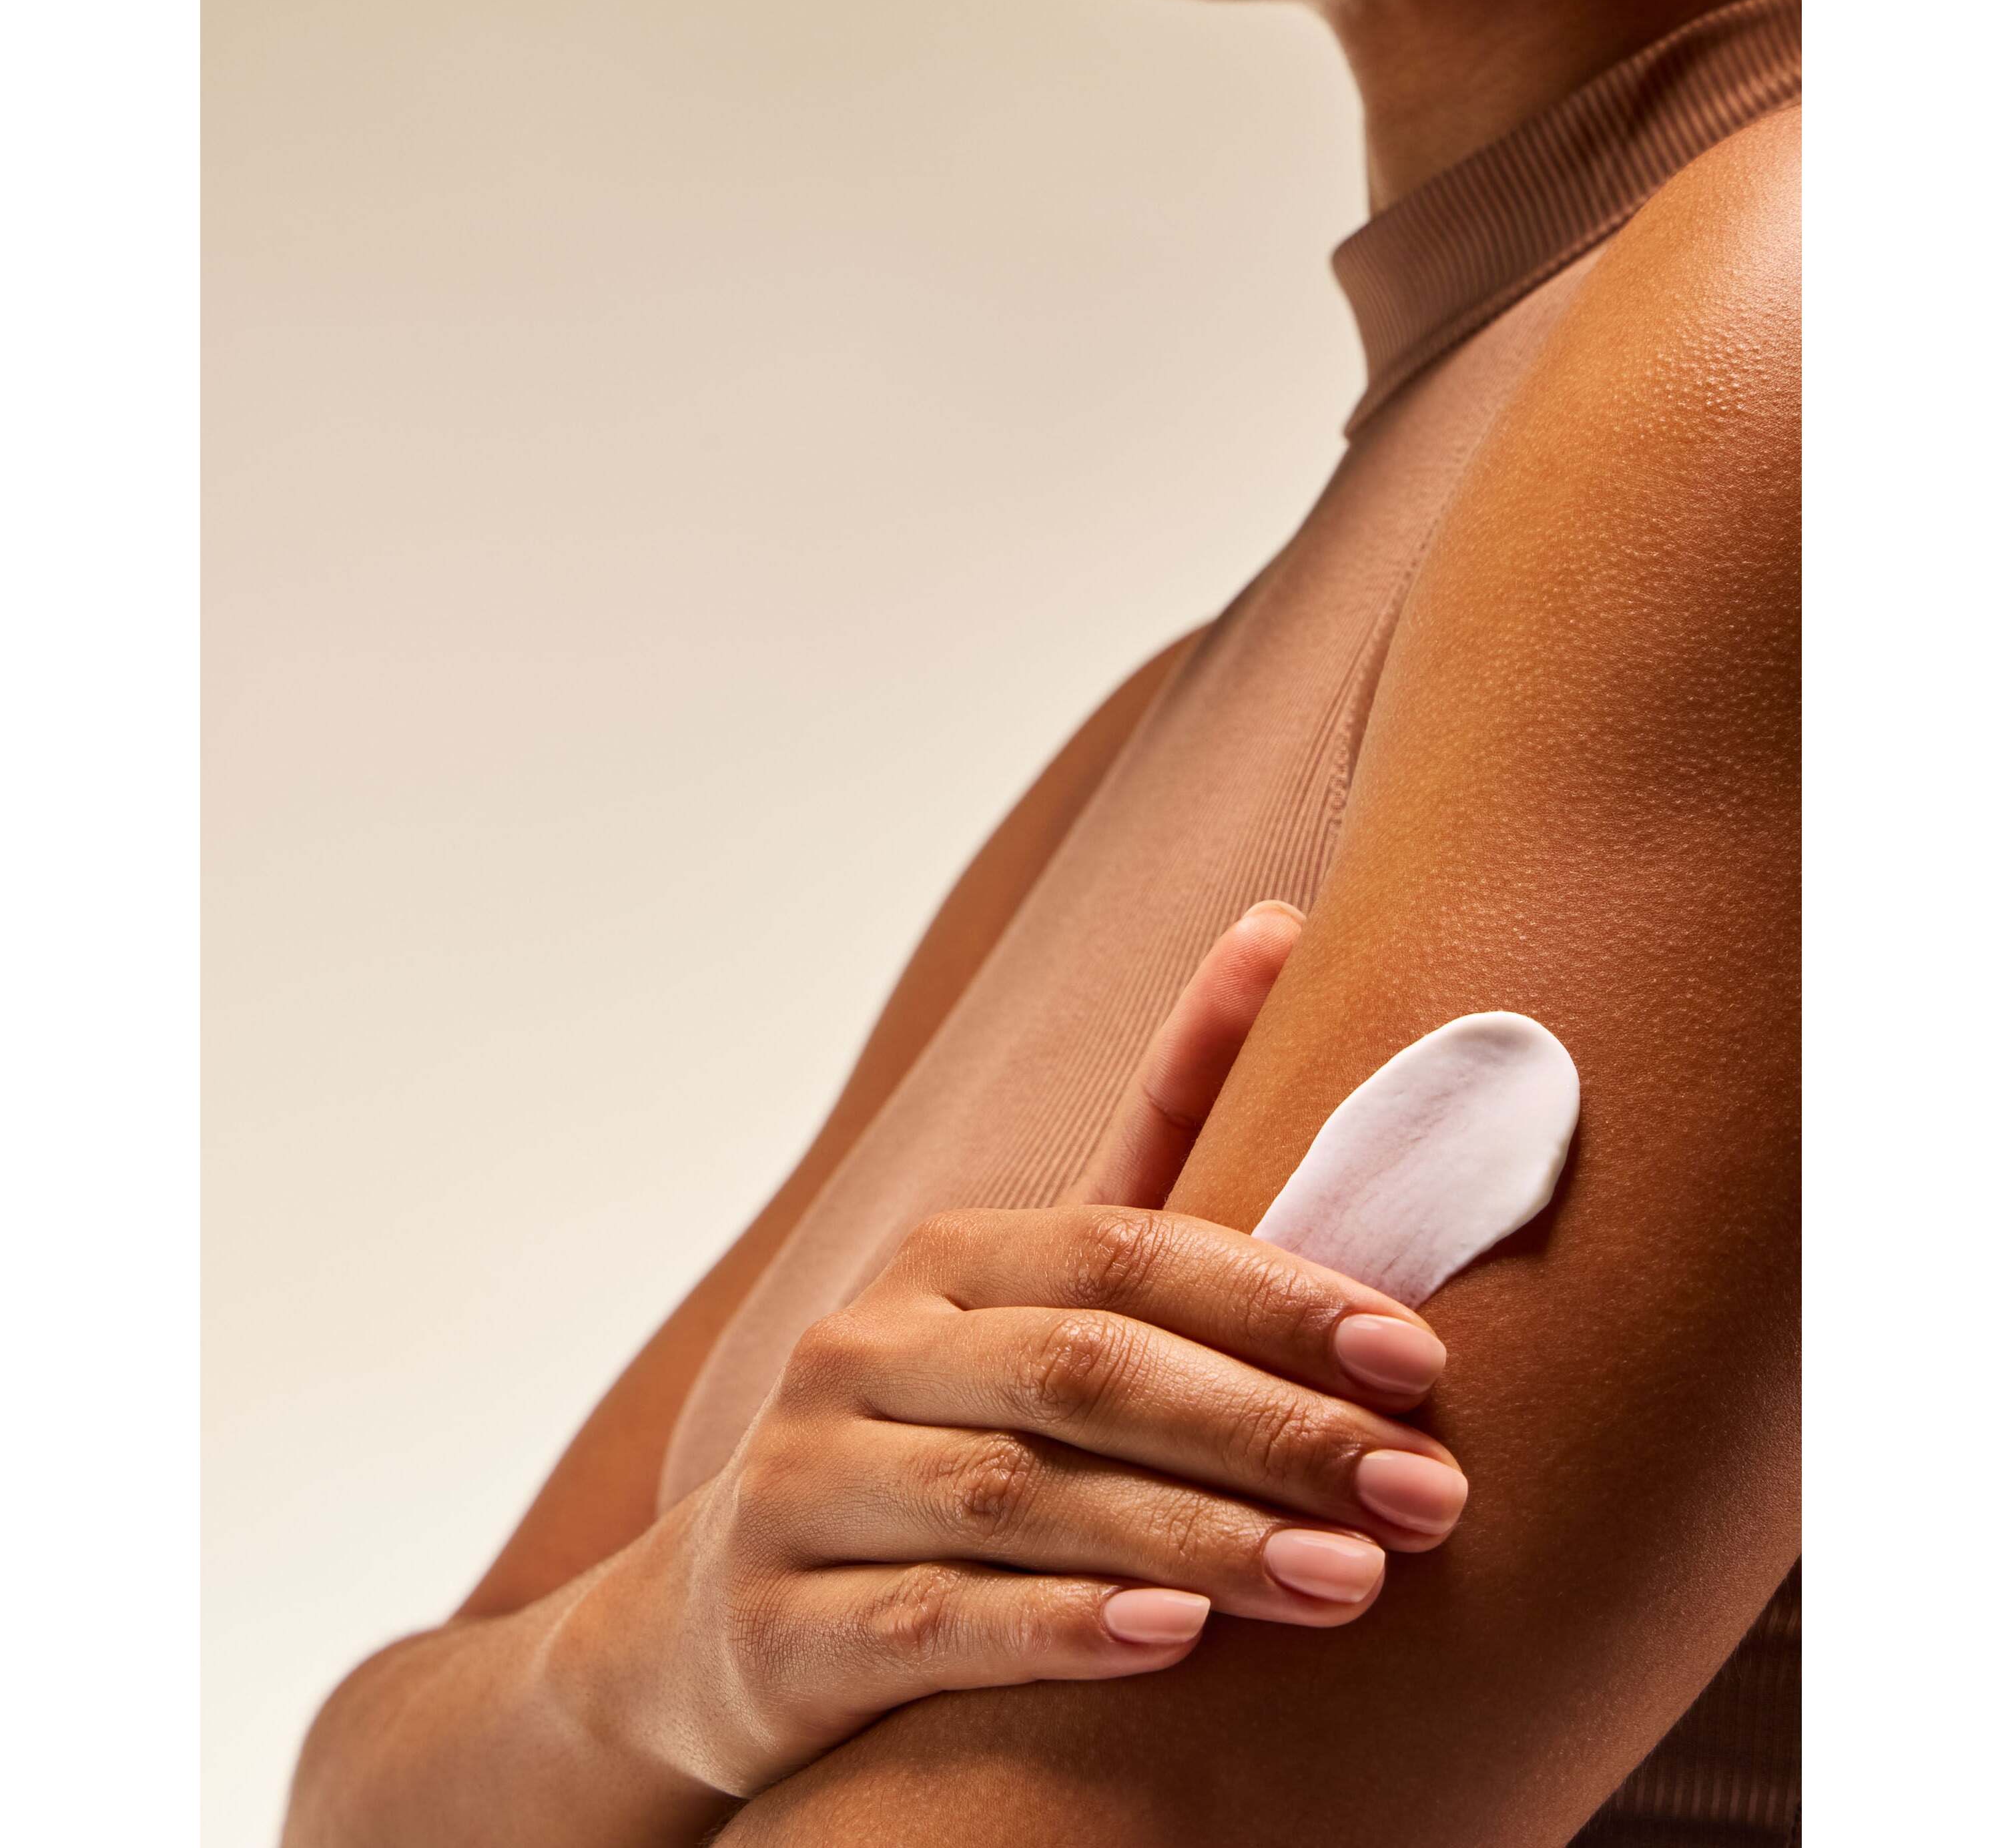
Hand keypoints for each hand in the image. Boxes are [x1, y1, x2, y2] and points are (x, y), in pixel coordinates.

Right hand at [560, 904, 1465, 1804]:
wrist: (723, 1615)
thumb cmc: (949, 1432)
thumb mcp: (1043, 1296)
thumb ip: (1164, 1136)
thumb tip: (1283, 921)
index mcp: (947, 1262)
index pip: (1121, 1249)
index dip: (1275, 1297)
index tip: (1421, 1359)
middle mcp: (862, 1350)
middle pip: (1079, 1369)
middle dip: (1267, 1429)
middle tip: (1425, 1493)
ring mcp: (805, 1484)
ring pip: (1017, 1496)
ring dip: (1197, 1536)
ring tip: (1349, 1582)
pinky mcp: (775, 1627)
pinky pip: (927, 1622)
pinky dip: (1057, 1627)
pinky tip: (1172, 1643)